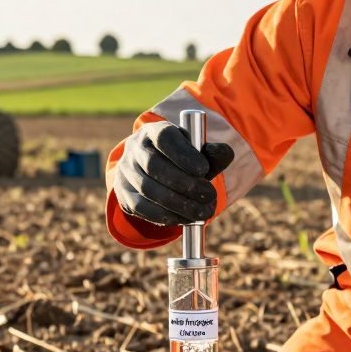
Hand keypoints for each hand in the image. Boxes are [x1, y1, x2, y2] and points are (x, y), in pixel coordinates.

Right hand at [113, 121, 235, 225]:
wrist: (154, 172)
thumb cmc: (181, 160)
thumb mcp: (197, 153)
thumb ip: (212, 154)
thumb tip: (226, 153)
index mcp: (153, 131)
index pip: (164, 137)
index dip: (183, 154)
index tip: (204, 170)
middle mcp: (134, 148)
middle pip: (154, 165)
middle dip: (185, 184)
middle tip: (209, 195)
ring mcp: (126, 172)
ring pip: (148, 189)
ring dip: (178, 204)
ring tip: (203, 212)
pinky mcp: (124, 194)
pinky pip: (142, 208)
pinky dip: (165, 216)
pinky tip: (185, 220)